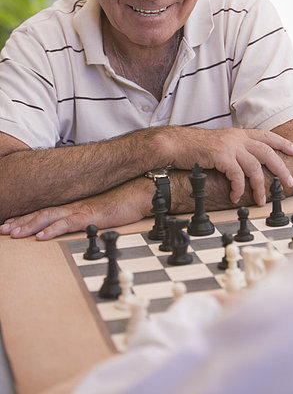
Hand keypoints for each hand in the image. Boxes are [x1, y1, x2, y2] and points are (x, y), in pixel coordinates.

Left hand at [0, 179, 152, 239]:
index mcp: (75, 206)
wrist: (140, 193)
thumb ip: (87, 216)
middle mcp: (75, 206)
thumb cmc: (123, 201)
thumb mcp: (100, 210)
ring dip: (29, 226)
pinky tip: (41, 237)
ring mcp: (81, 210)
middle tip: (3, 230)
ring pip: (49, 218)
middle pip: (41, 214)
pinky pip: (67, 224)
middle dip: (20, 222)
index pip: (46, 212)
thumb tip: (77, 224)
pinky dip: (52, 230)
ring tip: (13, 234)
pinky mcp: (91, 216)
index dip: (26, 218)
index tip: (10, 225)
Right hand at [161, 127, 292, 204]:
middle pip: (266, 151)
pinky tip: (235, 196)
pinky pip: (237, 175)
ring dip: (260, 185)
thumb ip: (234, 150)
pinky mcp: (221, 156)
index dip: (282, 142)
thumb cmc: (195, 148)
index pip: (266, 135)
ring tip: (261, 199)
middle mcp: (236, 137)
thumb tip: (247, 164)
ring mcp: (229, 146)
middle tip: (289, 183)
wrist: (175, 145)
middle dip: (280, 168)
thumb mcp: (220, 145)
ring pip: (254, 166)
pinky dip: (238, 188)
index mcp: (238, 134)